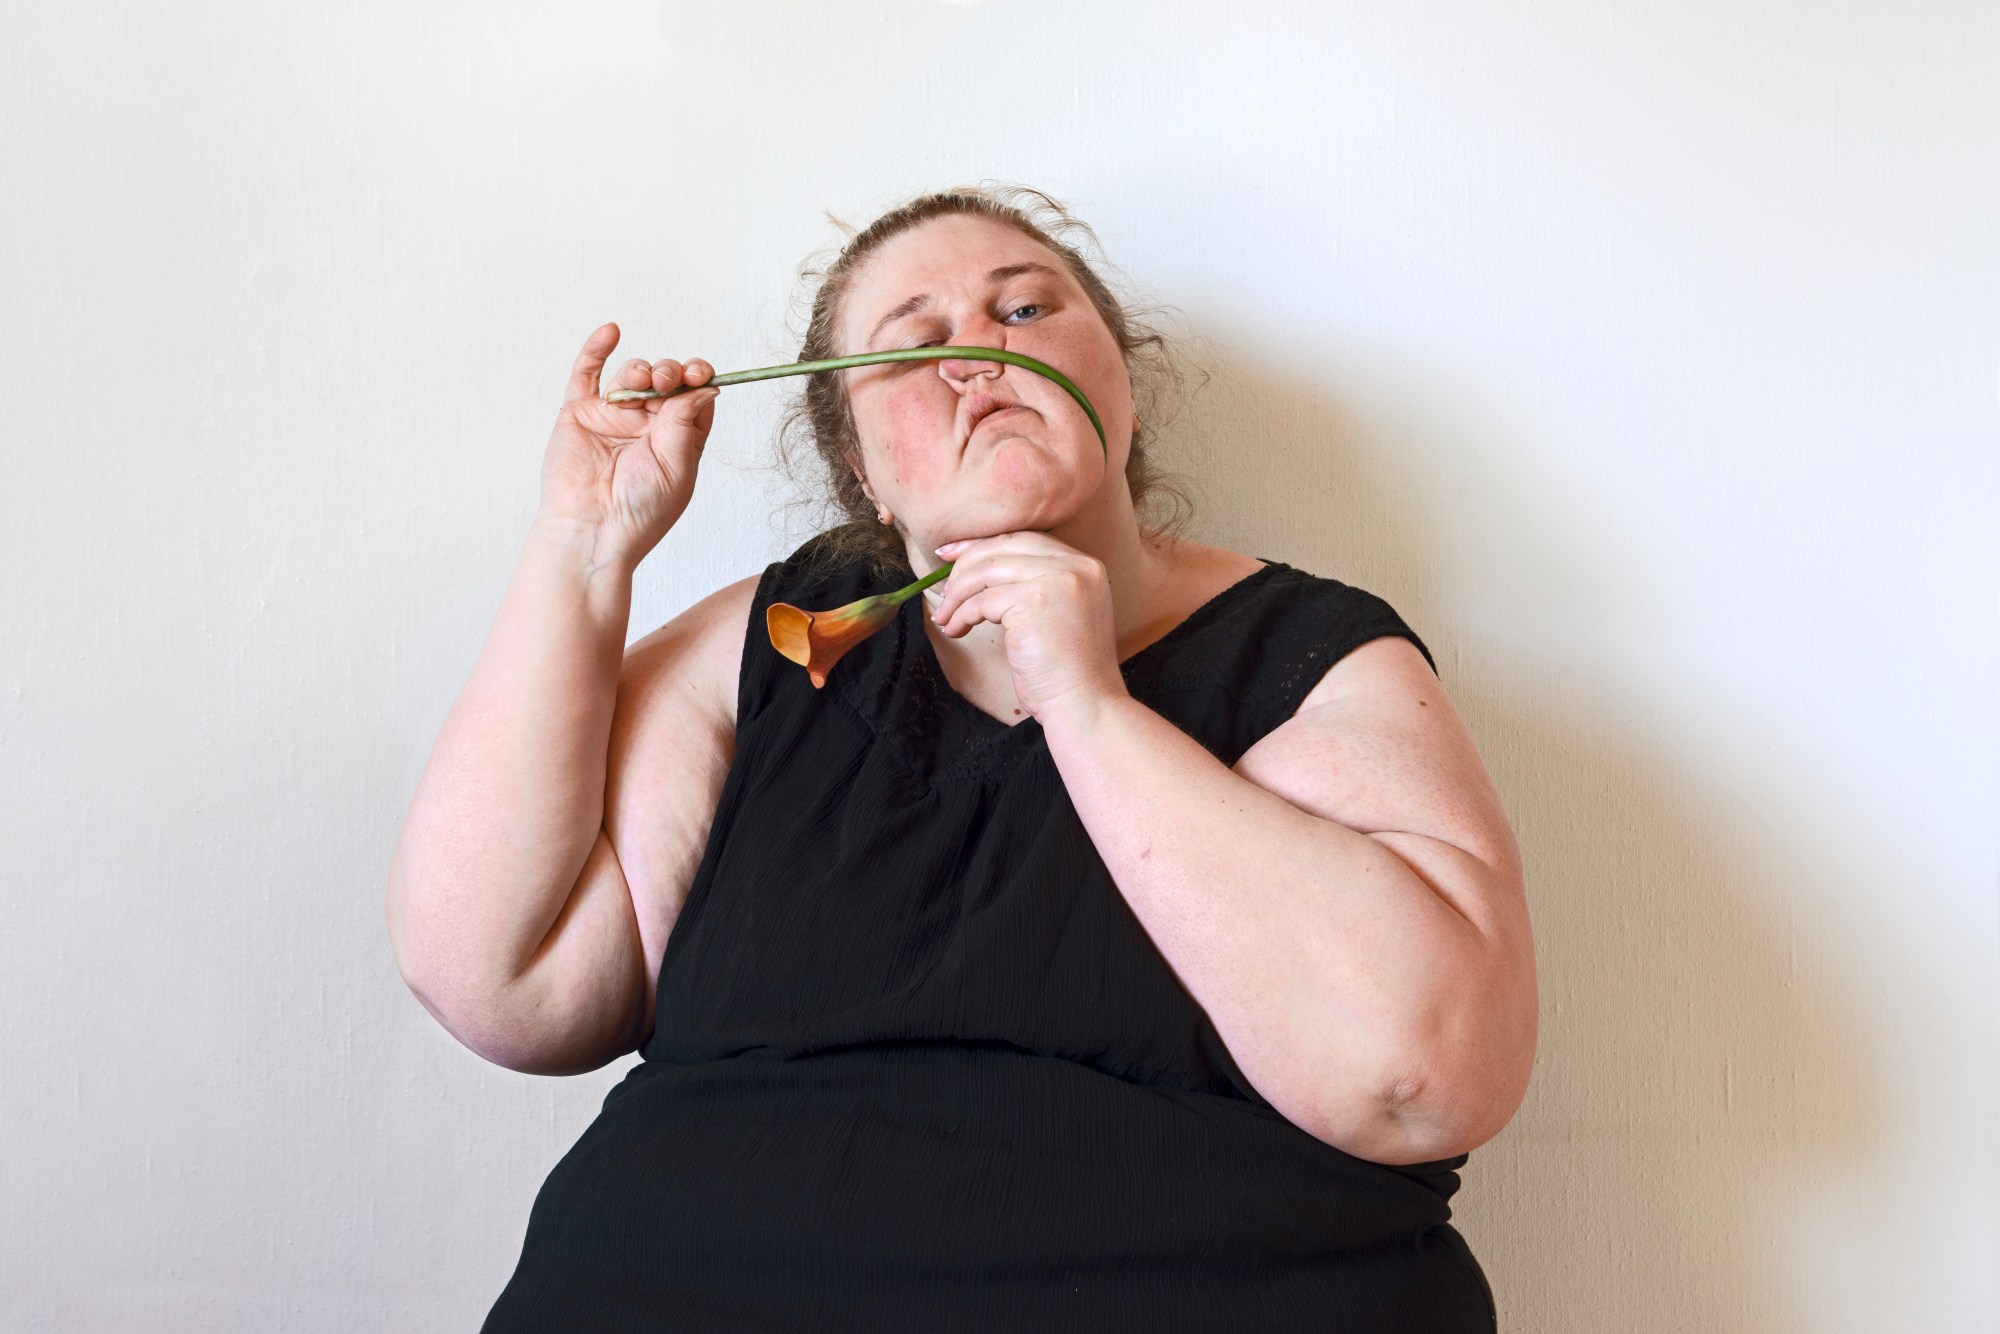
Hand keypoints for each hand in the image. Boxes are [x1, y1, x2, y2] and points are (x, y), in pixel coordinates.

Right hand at [534, 322, 718, 569]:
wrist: (593, 530)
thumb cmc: (640, 512)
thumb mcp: (677, 467)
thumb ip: (685, 423)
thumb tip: (706, 386)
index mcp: (677, 439)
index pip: (694, 396)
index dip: (699, 378)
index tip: (700, 373)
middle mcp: (647, 425)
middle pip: (665, 381)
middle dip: (670, 372)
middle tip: (667, 379)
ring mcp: (613, 418)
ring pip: (632, 375)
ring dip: (641, 368)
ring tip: (642, 378)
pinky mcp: (581, 414)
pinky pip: (588, 374)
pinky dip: (597, 349)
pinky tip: (611, 331)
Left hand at [930, 531, 1129, 720]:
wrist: (1085, 704)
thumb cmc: (1067, 670)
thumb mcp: (1059, 614)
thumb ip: (1035, 585)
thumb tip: (978, 568)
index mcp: (1085, 566)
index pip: (1023, 540)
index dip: (982, 545)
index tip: (952, 556)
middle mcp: (1075, 565)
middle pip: (1003, 547)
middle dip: (964, 564)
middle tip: (941, 586)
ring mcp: (1057, 580)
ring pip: (987, 571)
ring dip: (958, 594)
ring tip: (946, 616)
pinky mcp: (1035, 601)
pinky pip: (982, 601)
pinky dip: (962, 615)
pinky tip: (956, 630)